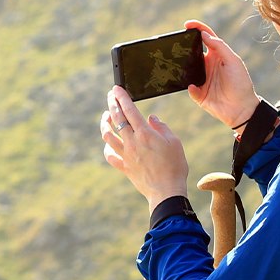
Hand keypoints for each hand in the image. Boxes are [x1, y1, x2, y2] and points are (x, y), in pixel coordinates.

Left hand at [100, 86, 188, 208]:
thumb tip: (152, 118)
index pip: (129, 110)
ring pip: (108, 136)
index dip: (121, 97)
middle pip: (116, 119)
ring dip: (105, 124)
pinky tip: (109, 142)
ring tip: (106, 117)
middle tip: (110, 96)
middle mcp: (132, 142)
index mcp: (145, 133)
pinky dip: (107, 147)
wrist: (166, 191)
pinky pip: (110, 155)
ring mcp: (126, 155)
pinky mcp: (124, 167)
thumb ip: (161, 127)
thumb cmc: (174, 166)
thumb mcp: (174, 142)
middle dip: (111, 104)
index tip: (116, 88)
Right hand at [184, 19, 261, 129]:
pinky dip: (191, 87)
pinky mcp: (199, 94)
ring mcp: (202, 79)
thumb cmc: (241, 83)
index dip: (197, 29)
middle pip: (192, 52)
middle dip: (184, 47)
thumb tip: (205, 35)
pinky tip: (195, 87)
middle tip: (177, 43)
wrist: (242, 109)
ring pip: (187, 69)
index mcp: (217, 55)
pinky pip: (189, 88)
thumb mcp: (233, 61)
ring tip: (178, 63)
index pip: (205, 38)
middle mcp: (208, 65)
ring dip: (182, 67)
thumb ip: (220, 47)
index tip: (187, 24)